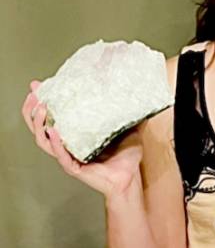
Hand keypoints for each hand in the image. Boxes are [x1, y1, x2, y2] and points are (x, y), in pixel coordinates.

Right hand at [21, 80, 143, 199]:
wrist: (131, 176)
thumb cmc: (128, 153)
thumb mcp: (129, 124)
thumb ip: (129, 109)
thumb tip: (136, 88)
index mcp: (76, 133)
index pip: (53, 115)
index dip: (42, 101)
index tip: (37, 85)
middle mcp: (68, 144)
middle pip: (41, 127)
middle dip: (33, 110)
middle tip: (33, 94)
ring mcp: (69, 156)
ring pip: (45, 140)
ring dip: (40, 124)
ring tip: (42, 108)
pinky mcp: (75, 167)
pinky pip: (61, 155)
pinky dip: (55, 143)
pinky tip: (53, 131)